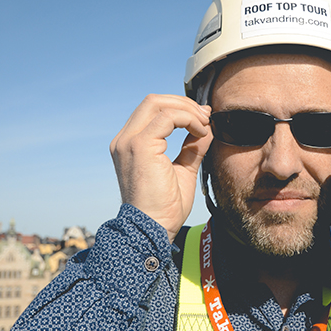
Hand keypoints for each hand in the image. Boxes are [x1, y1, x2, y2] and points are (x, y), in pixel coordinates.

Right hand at [110, 94, 212, 241]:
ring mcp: (129, 141)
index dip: (180, 109)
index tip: (203, 119)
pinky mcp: (140, 146)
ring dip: (187, 110)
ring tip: (205, 125)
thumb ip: (191, 148)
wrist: (153, 229)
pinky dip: (188, 119)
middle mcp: (124, 140)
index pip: (152, 111)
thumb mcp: (183, 170)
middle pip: (153, 101)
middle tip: (206, 117)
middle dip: (184, 103)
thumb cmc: (165, 208)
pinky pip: (167, 117)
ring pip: (158, 103)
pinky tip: (200, 132)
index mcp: (130, 145)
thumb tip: (206, 127)